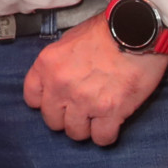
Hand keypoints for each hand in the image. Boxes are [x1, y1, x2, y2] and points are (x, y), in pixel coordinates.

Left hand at [23, 12, 167, 144]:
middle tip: (80, 109)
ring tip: (97, 116)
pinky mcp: (110, 112)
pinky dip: (107, 134)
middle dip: (66, 116)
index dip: (46, 101)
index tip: (57, 101)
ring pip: (75, 132)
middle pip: (52, 120)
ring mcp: (85, 101)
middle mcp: (61, 85)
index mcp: (48, 65)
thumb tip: (58, 78)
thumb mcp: (69, 39)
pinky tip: (111, 123)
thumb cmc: (106, 30)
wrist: (135, 29)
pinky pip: (101, 138)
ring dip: (86, 127)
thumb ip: (59, 63)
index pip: (32, 98)